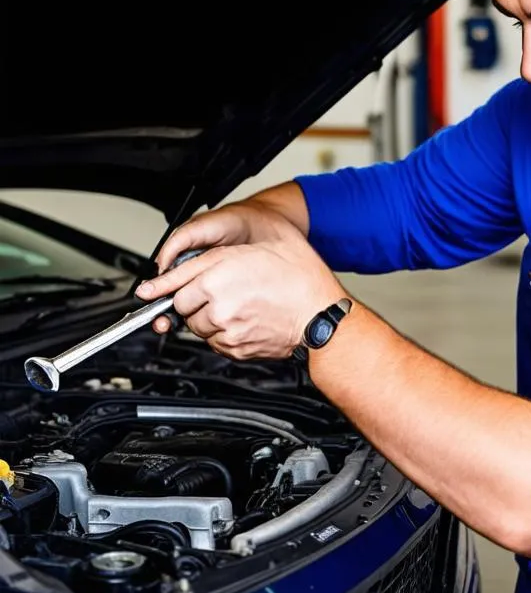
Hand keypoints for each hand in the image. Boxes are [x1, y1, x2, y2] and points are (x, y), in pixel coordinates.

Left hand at [136, 229, 345, 360]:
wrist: (323, 317)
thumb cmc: (303, 279)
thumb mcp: (265, 244)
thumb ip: (220, 249)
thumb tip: (186, 259)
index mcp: (222, 272)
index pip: (176, 279)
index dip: (160, 284)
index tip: (145, 291)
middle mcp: (218, 302)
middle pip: (183, 304)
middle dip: (196, 297)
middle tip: (221, 290)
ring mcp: (225, 328)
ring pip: (197, 324)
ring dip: (209, 316)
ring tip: (238, 304)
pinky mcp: (234, 348)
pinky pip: (213, 341)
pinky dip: (222, 332)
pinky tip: (245, 319)